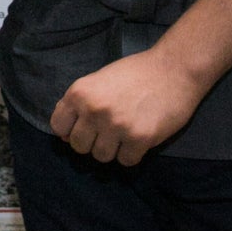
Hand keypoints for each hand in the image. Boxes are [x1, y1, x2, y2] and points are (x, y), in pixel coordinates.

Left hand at [50, 49, 206, 164]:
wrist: (174, 69)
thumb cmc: (135, 73)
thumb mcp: (97, 81)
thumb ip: (80, 104)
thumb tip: (63, 135)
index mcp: (79, 93)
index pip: (58, 127)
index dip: (69, 131)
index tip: (83, 129)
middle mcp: (94, 110)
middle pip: (79, 146)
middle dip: (91, 142)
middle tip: (107, 132)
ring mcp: (116, 126)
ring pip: (101, 157)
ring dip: (112, 150)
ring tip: (124, 135)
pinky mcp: (140, 138)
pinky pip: (126, 161)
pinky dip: (132, 155)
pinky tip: (138, 139)